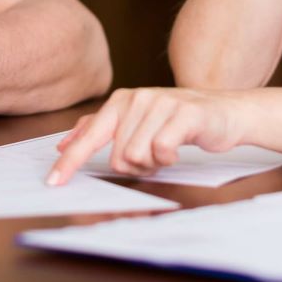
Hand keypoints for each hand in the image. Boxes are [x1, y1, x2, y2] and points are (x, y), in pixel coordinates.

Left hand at [45, 87, 248, 185]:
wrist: (227, 111)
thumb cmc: (180, 121)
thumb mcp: (138, 120)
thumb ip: (102, 128)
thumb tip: (65, 143)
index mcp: (121, 100)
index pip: (90, 136)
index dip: (70, 162)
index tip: (54, 182)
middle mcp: (137, 98)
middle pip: (118, 156)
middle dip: (137, 166)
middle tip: (155, 155)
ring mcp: (160, 103)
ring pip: (138, 156)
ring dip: (155, 163)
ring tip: (167, 150)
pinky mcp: (184, 114)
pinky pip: (162, 151)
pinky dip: (170, 158)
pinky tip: (179, 147)